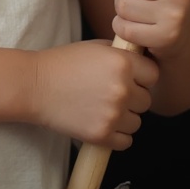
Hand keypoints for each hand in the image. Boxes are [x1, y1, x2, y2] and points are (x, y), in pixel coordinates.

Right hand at [30, 39, 158, 150]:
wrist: (35, 85)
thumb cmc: (64, 63)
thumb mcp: (95, 47)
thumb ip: (121, 54)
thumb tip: (142, 60)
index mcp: (122, 63)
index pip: (154, 74)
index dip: (142, 75)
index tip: (130, 77)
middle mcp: (122, 89)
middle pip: (147, 100)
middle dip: (133, 97)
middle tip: (111, 92)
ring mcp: (113, 114)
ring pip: (137, 122)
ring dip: (125, 117)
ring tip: (102, 107)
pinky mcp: (103, 135)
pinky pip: (126, 141)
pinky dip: (117, 135)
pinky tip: (101, 121)